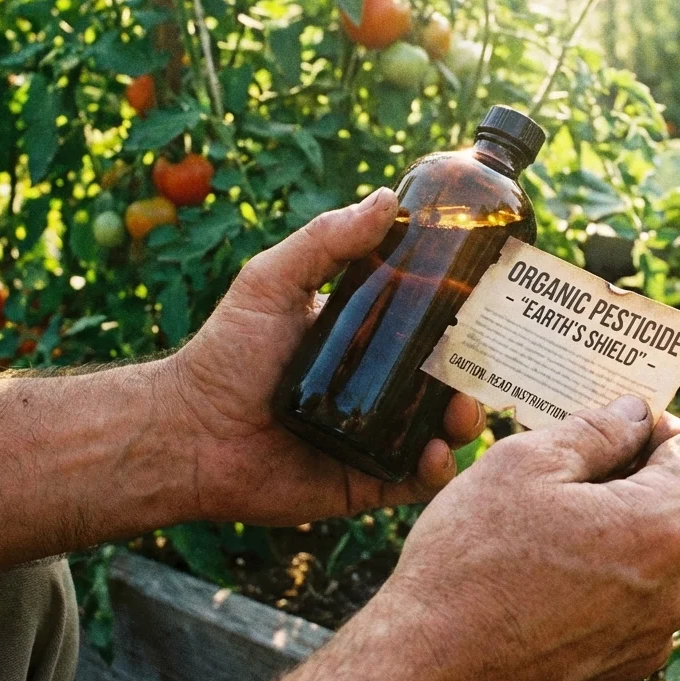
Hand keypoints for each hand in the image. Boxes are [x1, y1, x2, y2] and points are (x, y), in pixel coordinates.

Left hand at [162, 188, 484, 524]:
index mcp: (364, 339)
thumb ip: (326, 240)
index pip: (427, 326)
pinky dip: (436, 470)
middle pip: (445, 379)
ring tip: (463, 412)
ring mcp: (374, 436)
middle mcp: (375, 387)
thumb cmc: (224, 353)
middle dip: (474, 374)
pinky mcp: (365, 482)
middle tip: (487, 367)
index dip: (463, 319)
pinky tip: (437, 454)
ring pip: (439, 430)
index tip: (492, 306)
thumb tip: (386, 198)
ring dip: (463, 422)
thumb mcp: (272, 282)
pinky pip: (414, 480)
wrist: (187, 433)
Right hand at [285, 396, 679, 680]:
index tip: (617, 426)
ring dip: (611, 536)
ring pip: (649, 560)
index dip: (659, 427)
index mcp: (661, 526)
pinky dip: (599, 586)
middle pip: (673, 508)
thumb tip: (633, 413)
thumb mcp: (522, 464)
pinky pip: (627, 607)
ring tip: (542, 535)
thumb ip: (594, 431)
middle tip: (561, 478)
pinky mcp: (625, 669)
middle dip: (627, 483)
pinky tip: (542, 583)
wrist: (431, 668)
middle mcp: (674, 589)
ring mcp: (652, 637)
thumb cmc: (471, 563)